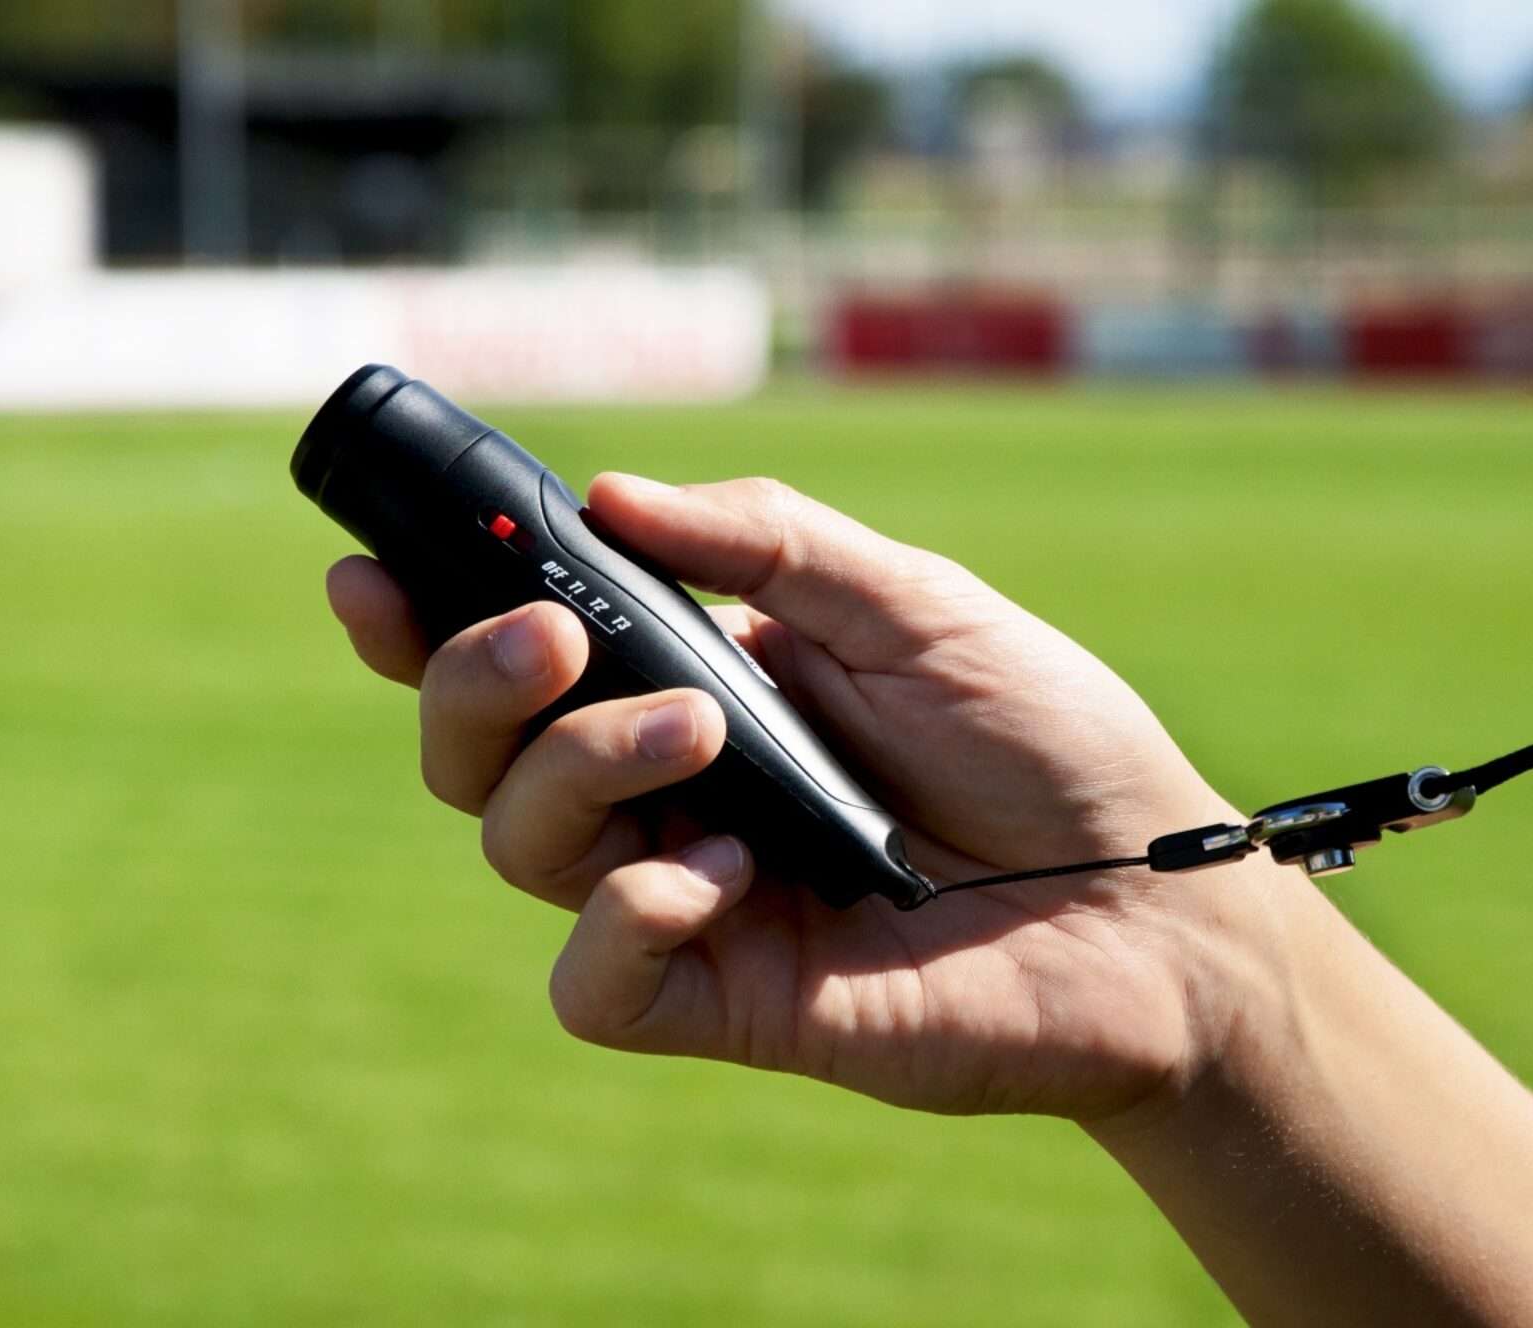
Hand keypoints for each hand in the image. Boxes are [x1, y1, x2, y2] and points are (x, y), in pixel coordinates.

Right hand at [328, 474, 1271, 1119]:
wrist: (1157, 903)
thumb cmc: (1052, 743)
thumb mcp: (920, 606)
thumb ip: (771, 548)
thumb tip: (608, 493)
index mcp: (707, 684)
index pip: (530, 657)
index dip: (431, 618)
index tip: (375, 568)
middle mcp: (679, 789)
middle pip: (482, 753)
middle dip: (475, 681)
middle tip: (555, 631)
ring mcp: (698, 895)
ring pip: (519, 848)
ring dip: (575, 769)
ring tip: (698, 729)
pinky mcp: (733, 998)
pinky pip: (594, 985)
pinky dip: (622, 922)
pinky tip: (720, 873)